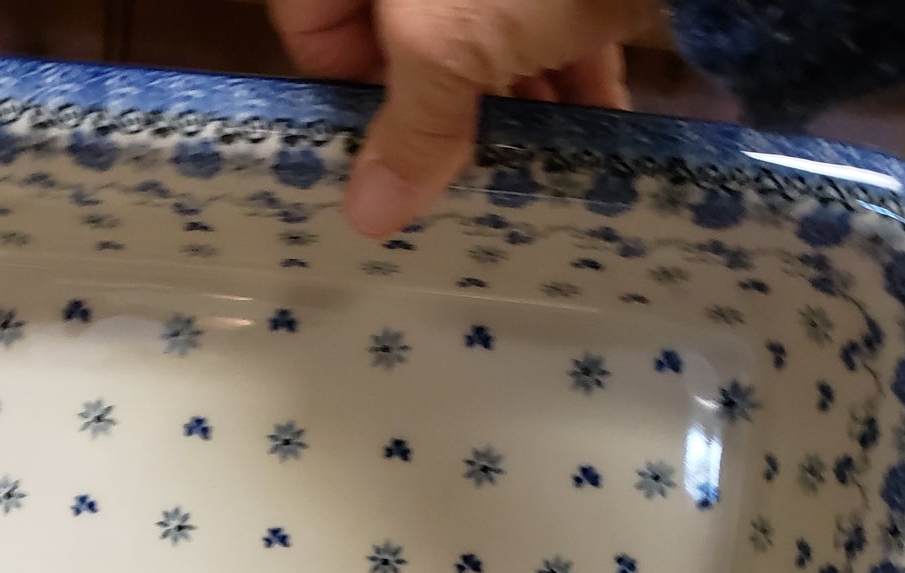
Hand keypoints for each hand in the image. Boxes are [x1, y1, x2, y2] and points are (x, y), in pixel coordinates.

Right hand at [268, 0, 658, 237]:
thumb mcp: (451, 40)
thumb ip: (411, 126)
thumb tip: (367, 218)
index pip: (312, 32)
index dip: (345, 99)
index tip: (386, 161)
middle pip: (405, 43)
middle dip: (441, 114)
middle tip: (461, 181)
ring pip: (482, 36)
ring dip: (508, 105)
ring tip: (532, 169)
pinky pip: (549, 22)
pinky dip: (569, 73)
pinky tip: (591, 128)